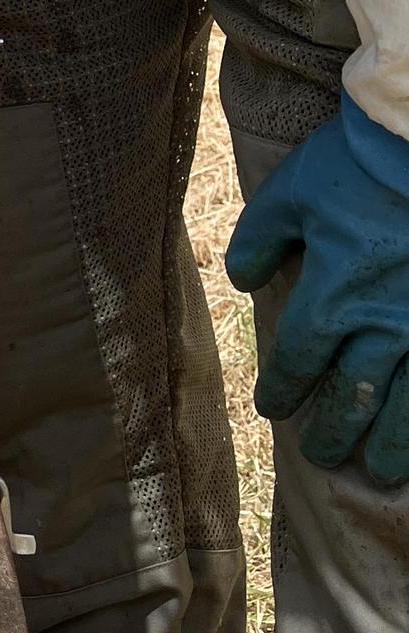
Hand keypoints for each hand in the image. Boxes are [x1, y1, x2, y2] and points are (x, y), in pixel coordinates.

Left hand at [226, 92, 408, 485]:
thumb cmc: (355, 165)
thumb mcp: (289, 194)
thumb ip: (257, 240)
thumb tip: (240, 280)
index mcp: (332, 298)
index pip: (297, 361)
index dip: (282, 391)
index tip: (273, 408)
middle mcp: (382, 326)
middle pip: (353, 398)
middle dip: (334, 431)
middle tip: (322, 453)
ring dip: (391, 443)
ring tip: (379, 467)